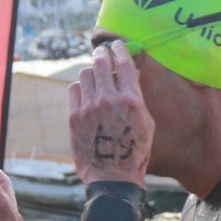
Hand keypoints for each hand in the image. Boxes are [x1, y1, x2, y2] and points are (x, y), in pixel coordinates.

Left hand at [69, 41, 153, 185]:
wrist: (112, 176)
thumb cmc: (134, 151)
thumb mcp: (146, 123)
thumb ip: (137, 98)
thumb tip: (129, 76)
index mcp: (131, 101)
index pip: (124, 64)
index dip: (120, 50)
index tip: (117, 44)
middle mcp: (108, 100)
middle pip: (100, 63)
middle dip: (102, 54)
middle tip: (103, 52)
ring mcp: (88, 107)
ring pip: (85, 74)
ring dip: (91, 72)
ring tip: (95, 76)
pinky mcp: (74, 116)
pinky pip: (74, 89)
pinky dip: (81, 87)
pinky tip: (86, 92)